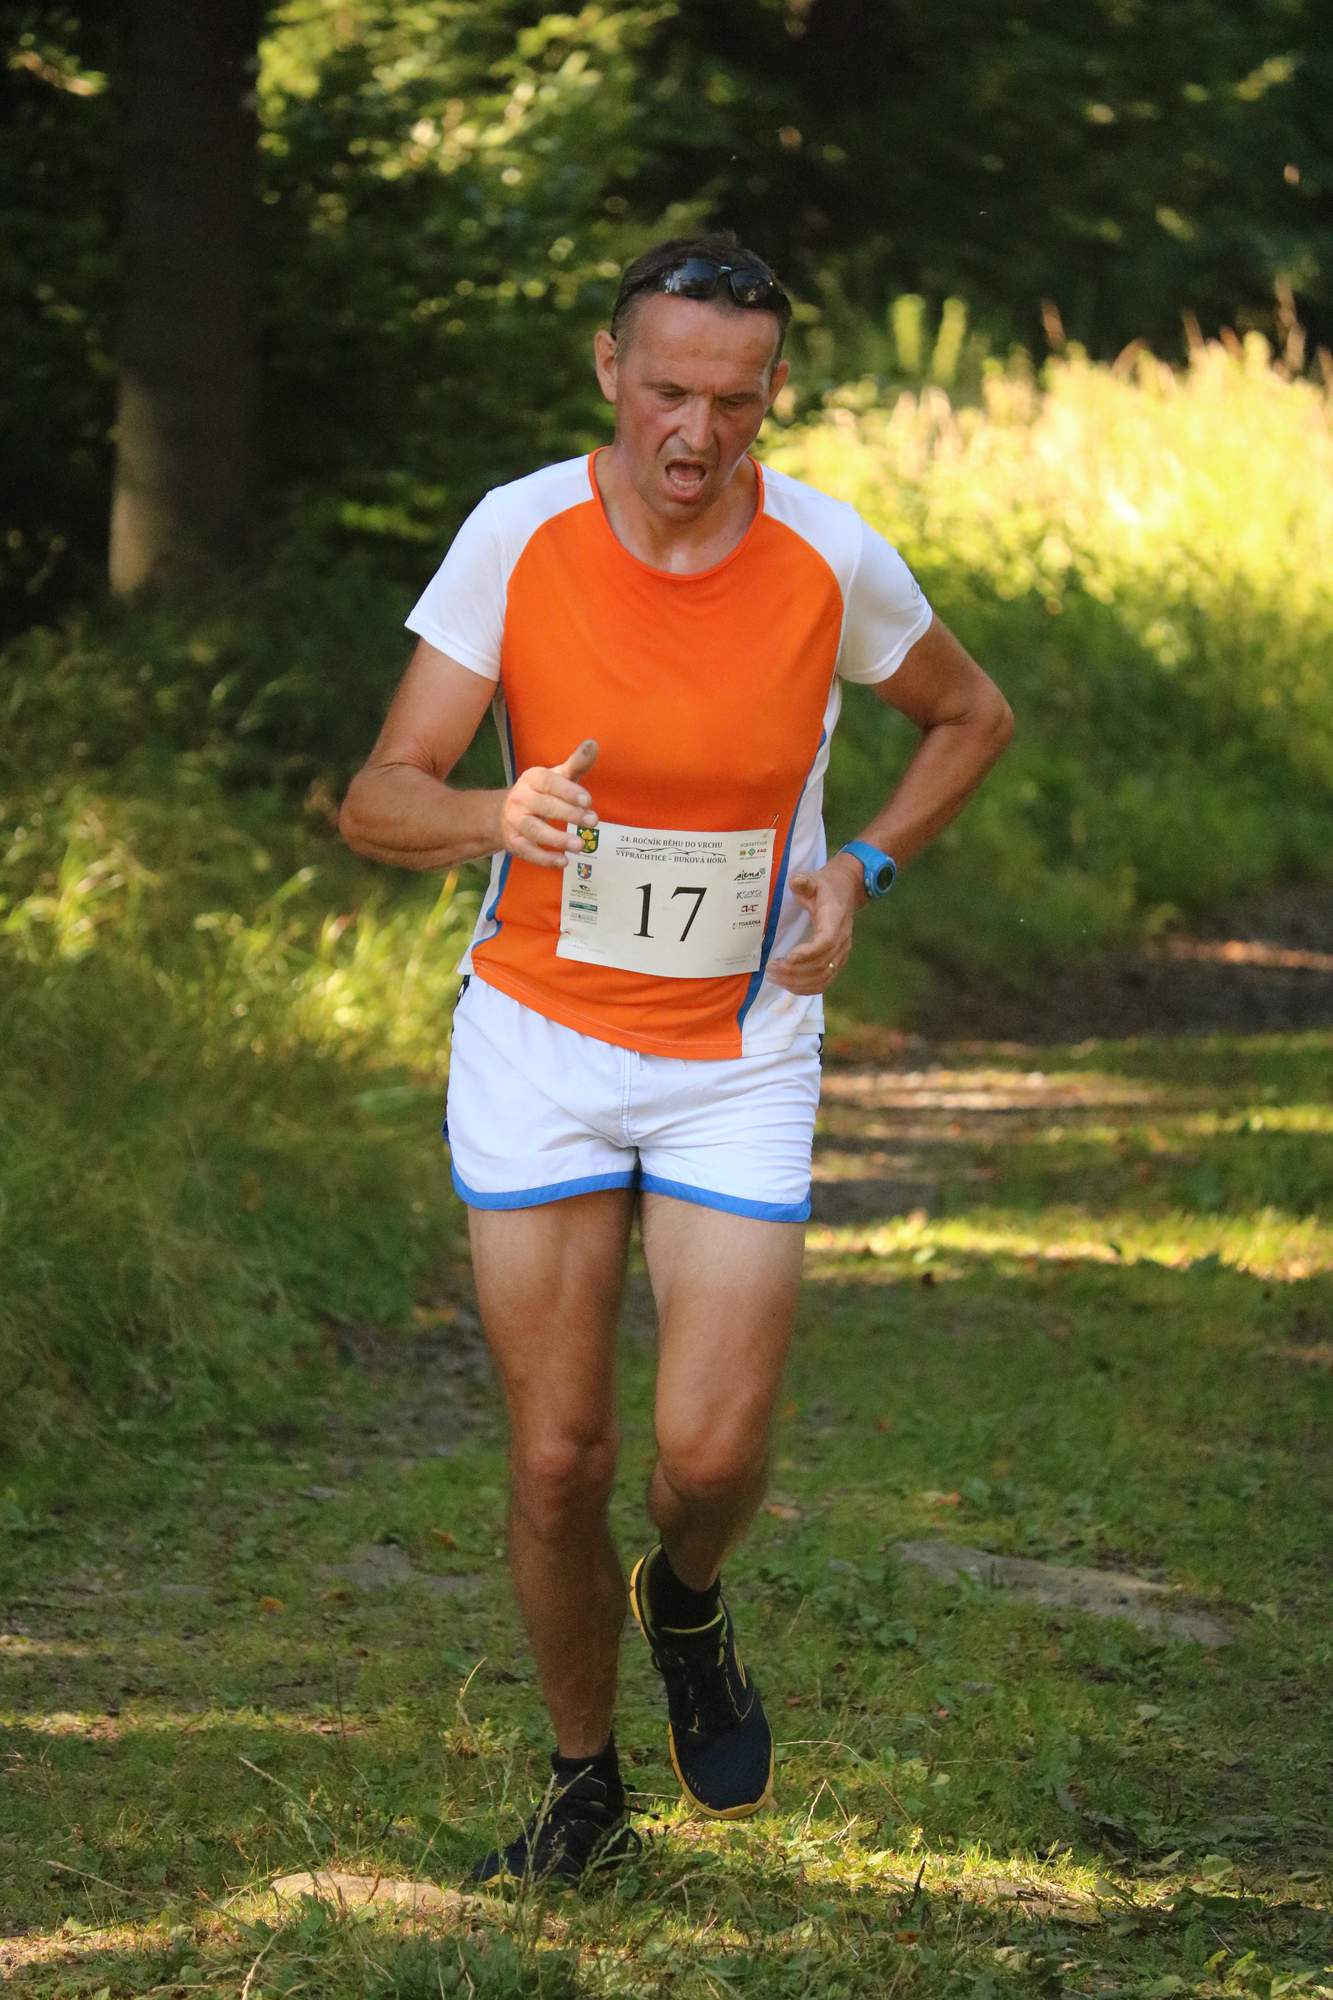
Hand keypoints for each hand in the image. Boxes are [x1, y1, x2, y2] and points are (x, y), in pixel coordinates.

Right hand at [500, 740, 598, 868]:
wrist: (503, 814)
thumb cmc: (541, 793)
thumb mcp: (557, 776)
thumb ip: (576, 763)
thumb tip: (593, 744)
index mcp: (532, 778)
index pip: (549, 782)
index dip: (568, 791)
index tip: (588, 800)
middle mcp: (520, 798)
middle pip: (544, 806)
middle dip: (569, 814)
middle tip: (593, 821)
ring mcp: (515, 821)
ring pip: (535, 830)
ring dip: (557, 839)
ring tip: (580, 845)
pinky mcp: (514, 842)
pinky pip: (528, 852)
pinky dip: (545, 858)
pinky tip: (563, 862)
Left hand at [765, 860, 860, 993]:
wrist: (847, 892)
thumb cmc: (826, 887)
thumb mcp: (815, 879)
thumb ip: (805, 882)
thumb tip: (796, 881)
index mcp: (836, 920)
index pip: (826, 941)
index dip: (809, 952)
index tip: (788, 957)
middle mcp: (842, 941)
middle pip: (821, 964)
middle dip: (794, 971)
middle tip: (770, 968)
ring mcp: (841, 954)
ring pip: (822, 977)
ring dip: (797, 982)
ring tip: (773, 976)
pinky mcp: (837, 962)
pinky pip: (824, 982)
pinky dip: (805, 988)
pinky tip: (787, 985)